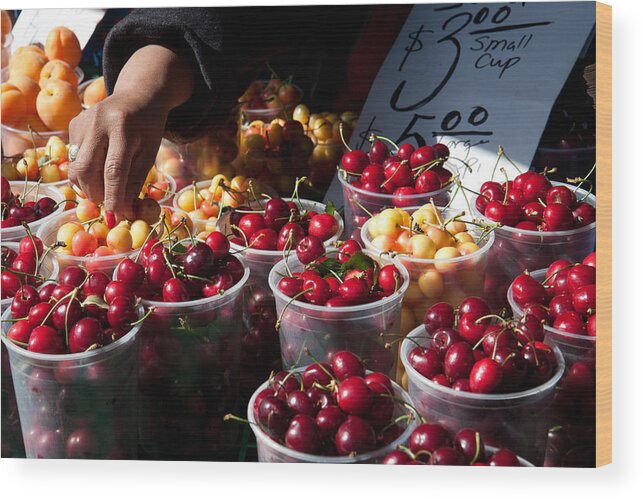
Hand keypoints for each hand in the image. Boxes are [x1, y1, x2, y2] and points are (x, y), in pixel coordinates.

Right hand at [68, 92, 167, 218]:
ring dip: (89, 186)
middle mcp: (97, 123)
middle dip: (97, 194)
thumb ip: (135, 182)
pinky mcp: (72, 125)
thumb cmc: (148, 129)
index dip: (113, 197)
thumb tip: (124, 212)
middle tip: (110, 205)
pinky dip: (85, 172)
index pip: (114, 170)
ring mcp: (81, 122)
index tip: (115, 218)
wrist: (137, 96)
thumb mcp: (149, 154)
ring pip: (75, 167)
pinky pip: (73, 157)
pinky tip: (99, 167)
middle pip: (86, 170)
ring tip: (106, 189)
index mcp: (123, 128)